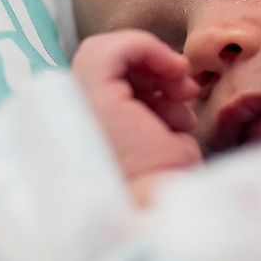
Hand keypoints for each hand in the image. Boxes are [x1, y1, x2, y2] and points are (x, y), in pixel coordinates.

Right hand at [72, 30, 202, 202]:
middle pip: (107, 70)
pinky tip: (175, 70)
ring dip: (152, 63)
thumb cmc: (168, 190)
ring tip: (184, 92)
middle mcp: (74, 119)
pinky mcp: (92, 96)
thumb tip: (174, 96)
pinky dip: (146, 47)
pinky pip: (111, 49)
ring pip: (105, 54)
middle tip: (185, 90)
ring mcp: (78, 107)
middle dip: (152, 71)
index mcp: (86, 132)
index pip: (108, 87)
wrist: (161, 213)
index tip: (182, 98)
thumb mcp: (164, 146)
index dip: (146, 82)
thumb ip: (156, 117)